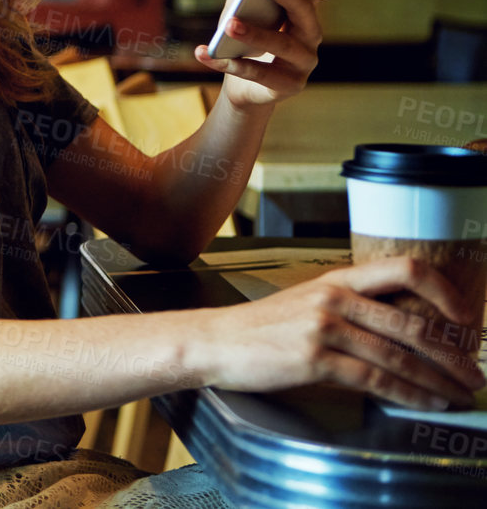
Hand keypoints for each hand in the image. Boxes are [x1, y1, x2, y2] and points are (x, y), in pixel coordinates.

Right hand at [192, 255, 485, 409]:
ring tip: (460, 396)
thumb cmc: (259, 328)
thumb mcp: (306, 304)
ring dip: (439, 381)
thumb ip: (349, 311)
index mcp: (337, 279)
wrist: (213, 342)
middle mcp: (334, 298)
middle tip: (475, 374)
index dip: (444, 291)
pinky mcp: (314, 359)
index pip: (405, 268)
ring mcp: (324, 327)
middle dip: (455, 355)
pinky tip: (425, 404)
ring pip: (400, 355)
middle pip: (413, 322)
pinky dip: (409, 395)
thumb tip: (400, 335)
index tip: (466, 318)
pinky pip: (375, 379)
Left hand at [194, 0, 340, 108]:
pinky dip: (227, 63)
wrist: (242, 86)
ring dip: (255, 33)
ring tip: (230, 24)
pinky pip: (258, 74)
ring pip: (283, 44)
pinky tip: (204, 53)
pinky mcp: (290, 85)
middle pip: (305, 9)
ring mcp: (305, 61)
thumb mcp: (240, 11)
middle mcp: (311, 33)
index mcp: (305, 9)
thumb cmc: (244, 40)